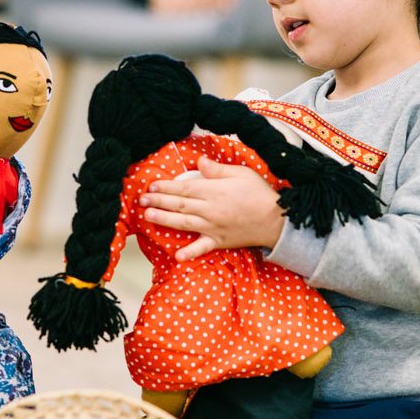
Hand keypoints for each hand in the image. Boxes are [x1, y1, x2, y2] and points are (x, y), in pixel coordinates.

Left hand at [139, 156, 283, 259]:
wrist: (277, 220)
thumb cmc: (260, 194)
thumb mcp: (241, 173)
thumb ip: (218, 169)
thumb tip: (198, 162)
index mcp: (215, 191)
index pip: (185, 188)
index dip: (166, 187)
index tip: (152, 185)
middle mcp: (211, 210)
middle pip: (180, 204)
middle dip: (158, 201)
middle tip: (142, 199)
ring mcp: (213, 228)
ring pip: (184, 223)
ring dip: (164, 219)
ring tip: (148, 216)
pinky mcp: (219, 241)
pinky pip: (202, 249)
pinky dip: (190, 253)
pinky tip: (177, 256)